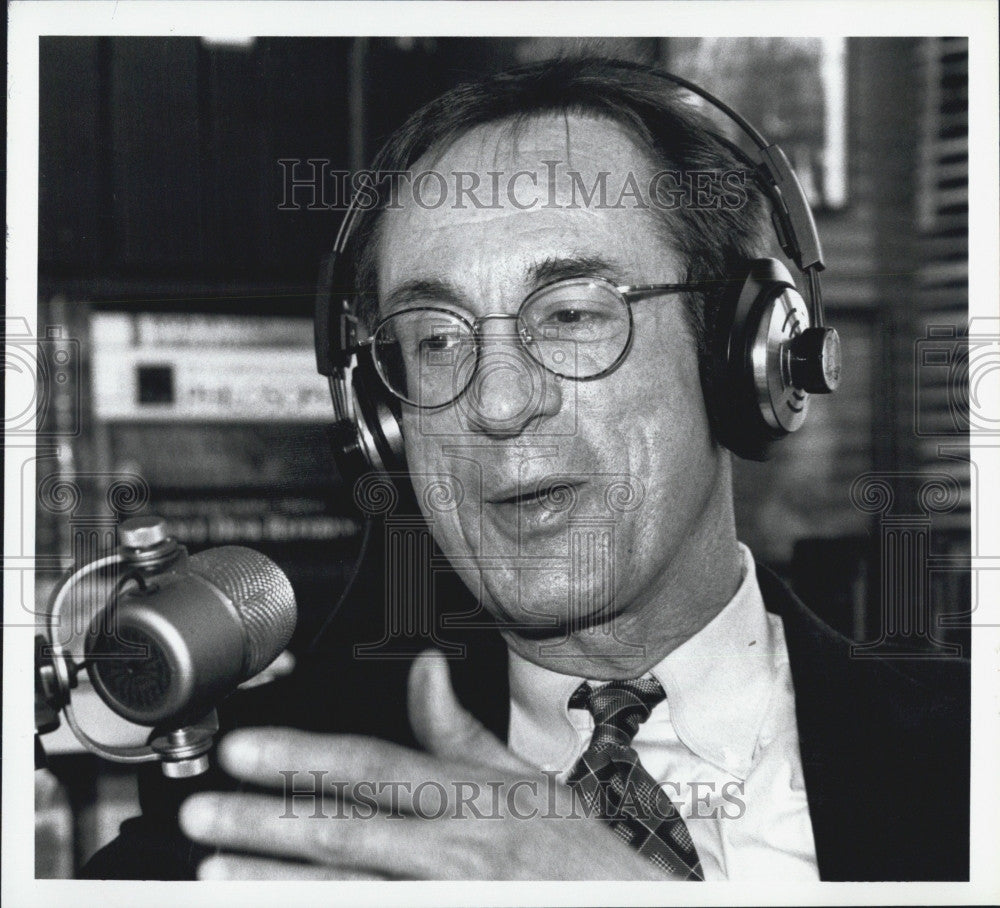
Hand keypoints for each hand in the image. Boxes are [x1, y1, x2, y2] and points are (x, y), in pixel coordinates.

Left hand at [179, 650, 670, 879]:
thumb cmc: (576, 854)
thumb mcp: (523, 778)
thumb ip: (460, 731)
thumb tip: (427, 670)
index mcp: (471, 796)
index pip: (373, 767)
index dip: (304, 757)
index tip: (246, 750)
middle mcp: (456, 849)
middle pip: (345, 832)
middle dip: (265, 821)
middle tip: (202, 811)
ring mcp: (452, 897)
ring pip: (348, 889)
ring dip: (276, 881)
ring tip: (215, 869)